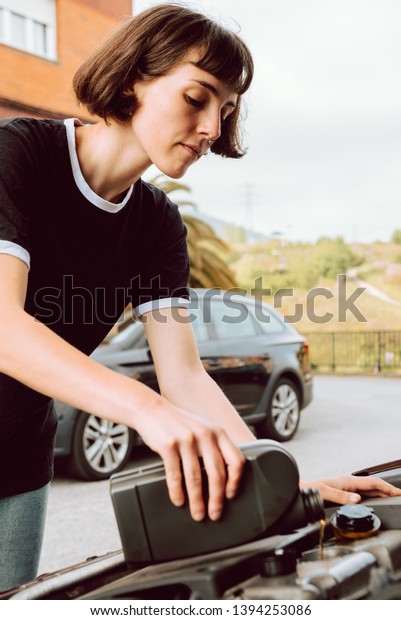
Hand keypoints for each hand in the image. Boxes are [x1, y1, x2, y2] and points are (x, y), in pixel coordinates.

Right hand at [133, 397, 244, 521]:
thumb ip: (214, 447)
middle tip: (214, 513)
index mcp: (218, 432)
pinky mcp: (168, 445)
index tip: (230, 495)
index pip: (235, 460)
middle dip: (217, 498)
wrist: (152, 410)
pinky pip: (175, 475)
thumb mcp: (203, 429)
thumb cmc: (178, 423)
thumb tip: (224, 478)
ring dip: (197, 500)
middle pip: (217, 473)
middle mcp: (205, 435)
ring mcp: (186, 440)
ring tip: (197, 513)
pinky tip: (178, 500)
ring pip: (196, 478)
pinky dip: (177, 491)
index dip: (235, 481)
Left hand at [300, 475, 400, 504]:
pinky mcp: (342, 493)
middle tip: (399, 496)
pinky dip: (373, 496)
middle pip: (373, 485)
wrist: (298, 491)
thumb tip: (357, 499)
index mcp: (347, 481)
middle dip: (388, 490)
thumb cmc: (308, 490)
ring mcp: (345, 487)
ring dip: (382, 492)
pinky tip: (374, 500)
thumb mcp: (324, 493)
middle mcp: (347, 483)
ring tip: (392, 498)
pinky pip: (363, 493)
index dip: (387, 488)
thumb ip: (341, 496)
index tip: (398, 493)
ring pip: (369, 489)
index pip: (372, 483)